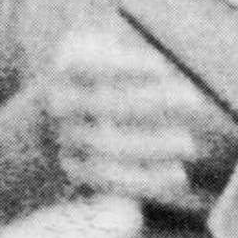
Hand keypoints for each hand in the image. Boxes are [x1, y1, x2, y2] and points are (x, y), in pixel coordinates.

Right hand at [44, 14, 214, 207]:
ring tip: (187, 144)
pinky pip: (111, 181)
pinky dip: (146, 180)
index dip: (127, 66)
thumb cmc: (92, 84)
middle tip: (193, 101)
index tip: (164, 67)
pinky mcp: (76, 175)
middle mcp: (57, 106)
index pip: (90, 65)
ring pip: (108, 149)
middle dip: (152, 103)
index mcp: (62, 70)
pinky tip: (176, 174)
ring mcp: (64, 142)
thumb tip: (173, 59)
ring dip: (153, 147)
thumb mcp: (98, 56)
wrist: (44, 131)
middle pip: (104, 106)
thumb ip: (129, 55)